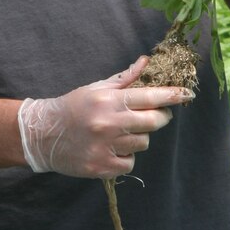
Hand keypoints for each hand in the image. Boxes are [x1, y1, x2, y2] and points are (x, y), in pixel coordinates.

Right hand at [17, 56, 192, 177]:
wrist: (42, 135)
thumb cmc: (73, 107)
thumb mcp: (97, 88)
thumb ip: (125, 79)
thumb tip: (146, 62)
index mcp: (108, 100)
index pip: (149, 96)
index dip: (172, 95)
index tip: (187, 94)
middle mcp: (108, 123)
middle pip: (153, 122)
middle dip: (160, 118)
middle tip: (156, 115)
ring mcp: (105, 147)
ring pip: (143, 143)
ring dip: (138, 138)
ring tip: (121, 133)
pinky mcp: (101, 167)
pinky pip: (129, 162)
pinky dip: (125, 157)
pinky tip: (111, 149)